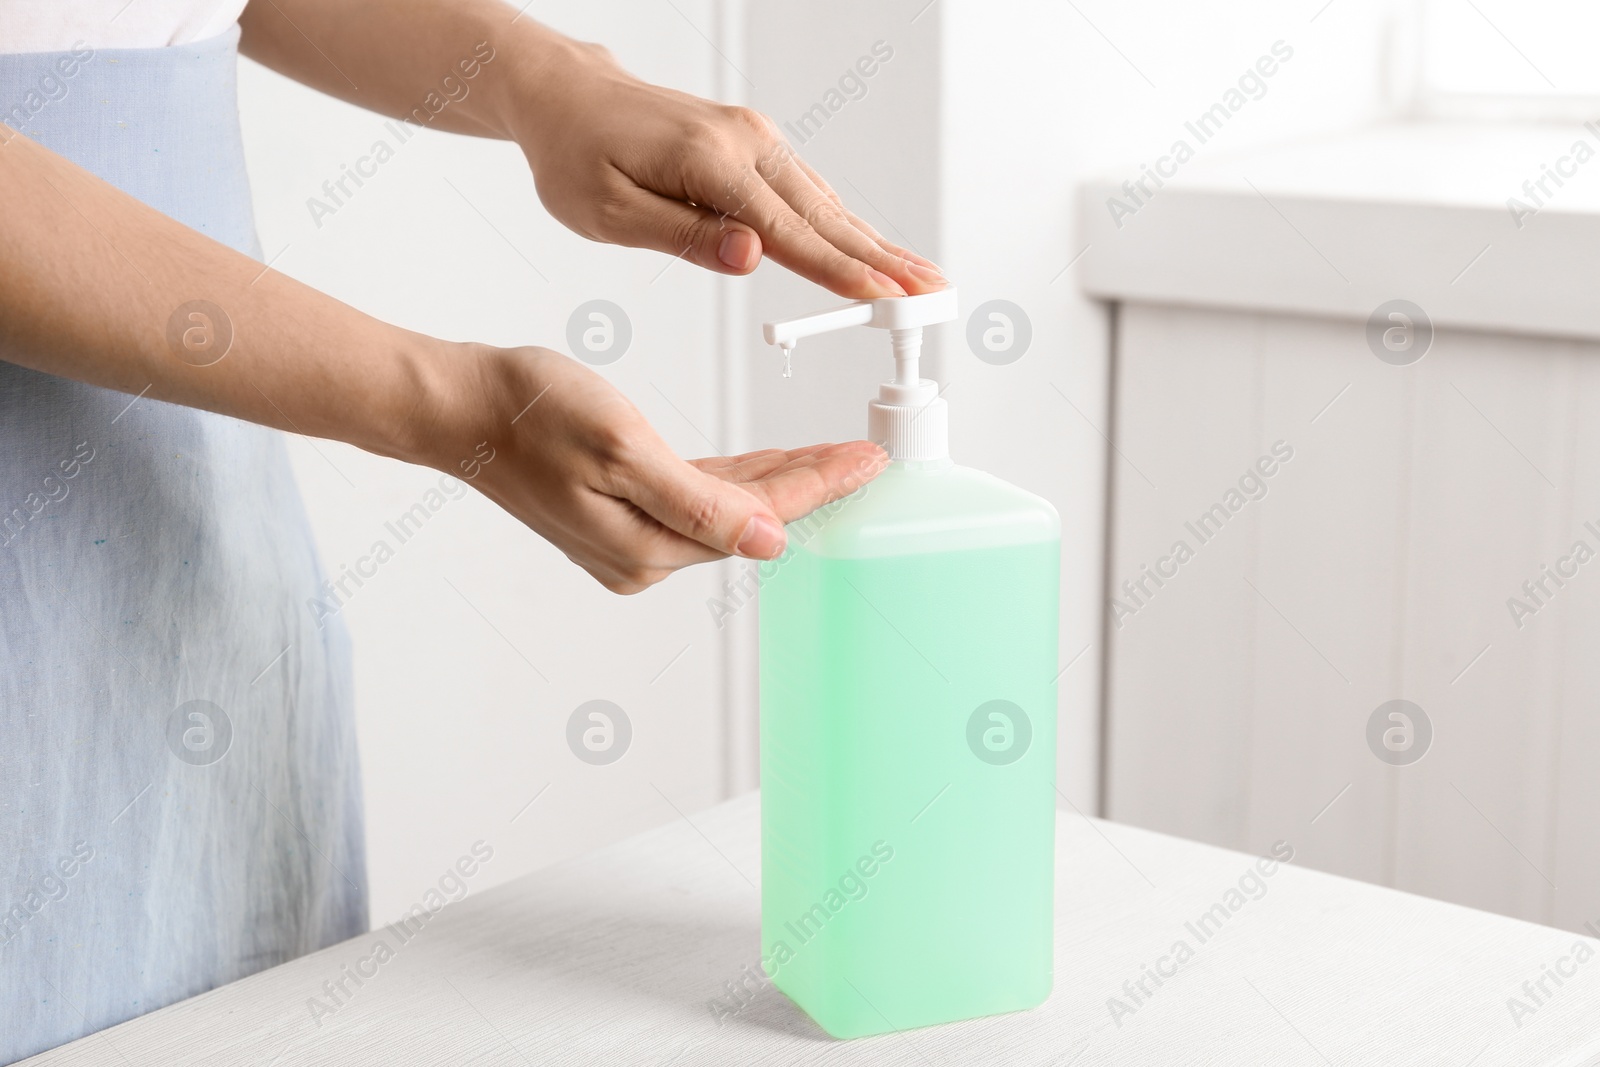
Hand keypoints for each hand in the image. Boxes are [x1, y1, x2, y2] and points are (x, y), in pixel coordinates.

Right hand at [434, 346, 886, 593]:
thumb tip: (769, 542)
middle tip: (868, 457)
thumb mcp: (622, 447)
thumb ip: (699, 501)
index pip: (758, 518)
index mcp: (648, 547)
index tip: (869, 461)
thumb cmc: (529, 415)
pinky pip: (695, 502)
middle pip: (749, 520)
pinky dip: (737, 482)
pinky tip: (767, 467)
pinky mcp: (618, 519)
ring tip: (834, 458)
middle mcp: (643, 557)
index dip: (820, 488)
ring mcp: (629, 542)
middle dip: (812, 488)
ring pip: (727, 511)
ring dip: (780, 484)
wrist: (459, 409)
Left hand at [511, 41, 947, 299]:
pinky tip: (872, 249)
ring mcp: (755, 138)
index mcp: (708, 162)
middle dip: (883, 259)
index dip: (840, 271)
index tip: (884, 296)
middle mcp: (744, 142)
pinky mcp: (755, 144)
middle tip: (933, 294)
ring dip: (876, 244)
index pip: (787, 231)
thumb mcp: (608, 213)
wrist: (568, 96)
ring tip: (920, 279)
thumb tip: (752, 257)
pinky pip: (809, 192)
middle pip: (825, 215)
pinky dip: (845, 224)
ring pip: (826, 203)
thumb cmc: (575, 157)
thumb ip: (683, 236)